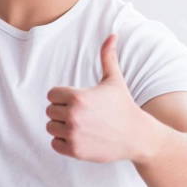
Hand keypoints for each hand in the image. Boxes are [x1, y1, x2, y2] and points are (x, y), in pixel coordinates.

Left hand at [46, 35, 152, 162]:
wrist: (137, 136)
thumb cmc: (124, 106)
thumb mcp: (115, 81)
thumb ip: (108, 57)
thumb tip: (112, 35)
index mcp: (78, 97)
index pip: (51, 95)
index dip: (63, 97)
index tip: (77, 101)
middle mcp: (73, 116)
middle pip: (49, 111)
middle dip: (61, 112)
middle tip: (81, 115)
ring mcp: (73, 135)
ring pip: (51, 128)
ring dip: (61, 127)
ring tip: (80, 126)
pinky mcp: (74, 151)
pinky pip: (54, 144)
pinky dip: (63, 142)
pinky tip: (79, 138)